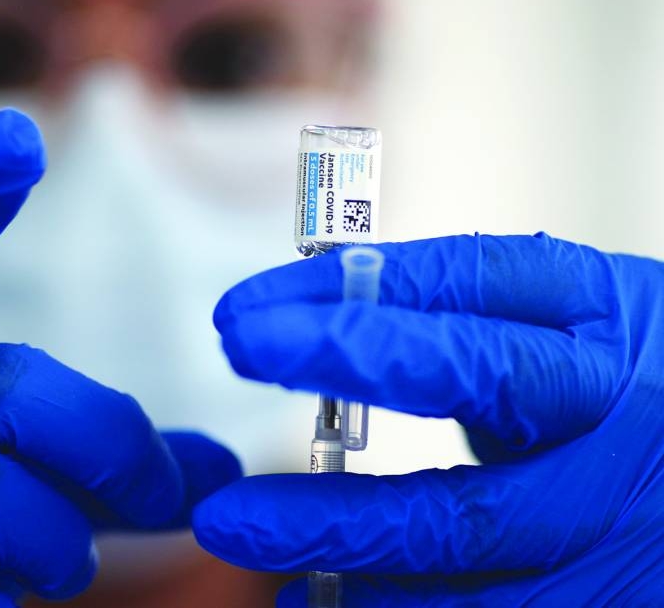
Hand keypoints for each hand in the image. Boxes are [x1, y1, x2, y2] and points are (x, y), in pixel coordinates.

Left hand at [193, 233, 662, 605]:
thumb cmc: (617, 386)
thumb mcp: (559, 326)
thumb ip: (452, 317)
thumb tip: (305, 312)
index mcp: (595, 310)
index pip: (461, 280)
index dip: (347, 293)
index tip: (246, 313)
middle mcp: (607, 404)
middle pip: (474, 380)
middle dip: (347, 366)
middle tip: (238, 358)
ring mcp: (610, 510)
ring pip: (464, 525)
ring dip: (338, 529)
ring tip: (239, 528)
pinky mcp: (604, 596)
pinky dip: (390, 605)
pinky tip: (316, 597)